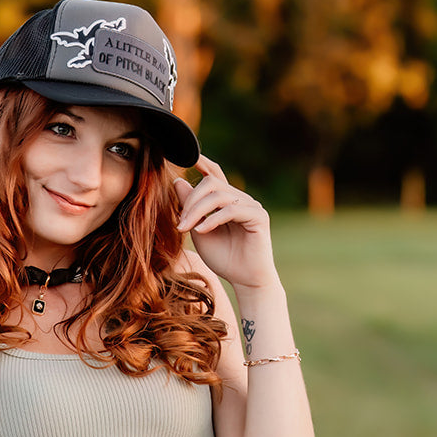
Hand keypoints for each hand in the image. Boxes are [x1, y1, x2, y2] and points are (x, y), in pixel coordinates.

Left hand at [173, 156, 279, 288]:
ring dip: (197, 211)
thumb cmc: (223, 258)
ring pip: (219, 195)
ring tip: (185, 228)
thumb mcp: (198, 230)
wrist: (245, 280)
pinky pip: (231, 210)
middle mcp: (240, 199)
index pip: (214, 174)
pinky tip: (201, 231)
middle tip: (179, 223)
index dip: (201, 162)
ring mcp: (251, 206)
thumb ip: (190, 208)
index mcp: (227, 200)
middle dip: (191, 200)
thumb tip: (177, 181)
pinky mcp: (258, 217)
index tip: (185, 155)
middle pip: (211, 183)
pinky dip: (213, 220)